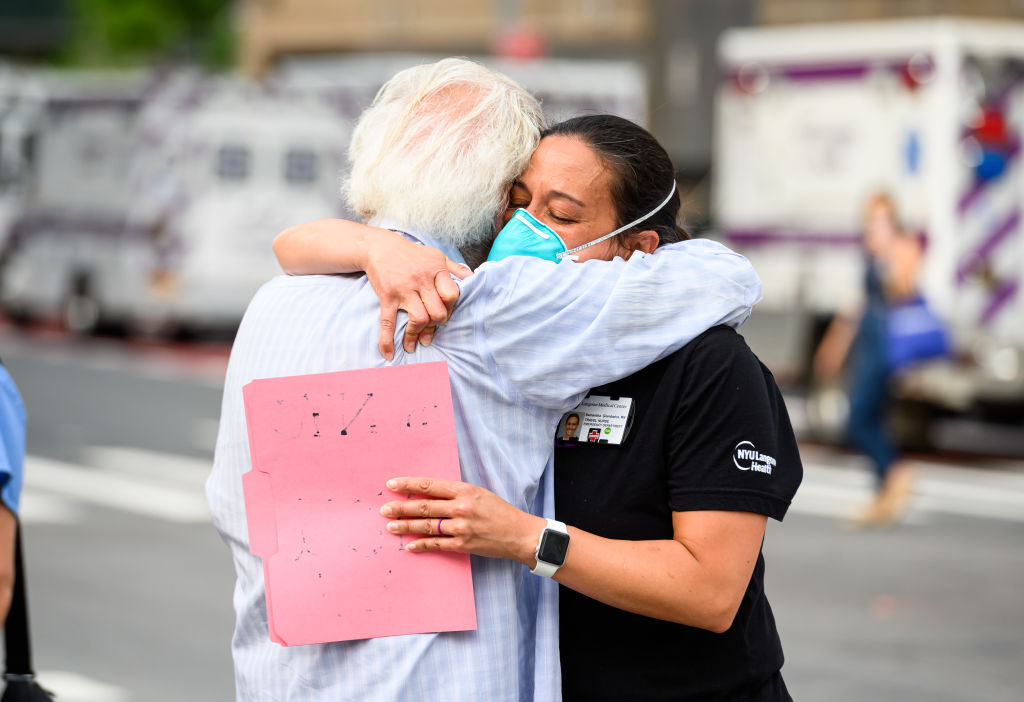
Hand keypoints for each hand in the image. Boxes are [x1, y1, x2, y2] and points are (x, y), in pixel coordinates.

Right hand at [364, 235, 471, 360]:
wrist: (380, 248)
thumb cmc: (412, 254)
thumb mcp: (437, 256)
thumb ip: (456, 269)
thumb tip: (475, 280)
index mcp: (436, 270)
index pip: (452, 295)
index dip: (451, 308)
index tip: (446, 312)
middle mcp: (421, 280)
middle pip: (438, 312)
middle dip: (438, 323)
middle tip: (433, 327)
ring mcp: (403, 290)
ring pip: (419, 319)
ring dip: (419, 334)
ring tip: (417, 342)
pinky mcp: (387, 297)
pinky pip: (388, 323)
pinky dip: (387, 341)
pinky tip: (390, 354)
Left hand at [380, 477, 544, 564]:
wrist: (518, 533)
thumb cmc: (499, 511)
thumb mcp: (479, 493)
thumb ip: (455, 493)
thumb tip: (429, 494)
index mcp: (464, 490)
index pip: (430, 485)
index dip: (408, 485)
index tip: (391, 485)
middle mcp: (461, 507)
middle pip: (424, 506)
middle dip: (401, 507)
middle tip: (384, 509)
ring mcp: (461, 527)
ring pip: (426, 525)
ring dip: (406, 526)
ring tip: (390, 526)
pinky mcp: (462, 544)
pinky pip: (436, 544)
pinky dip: (421, 544)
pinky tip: (409, 544)